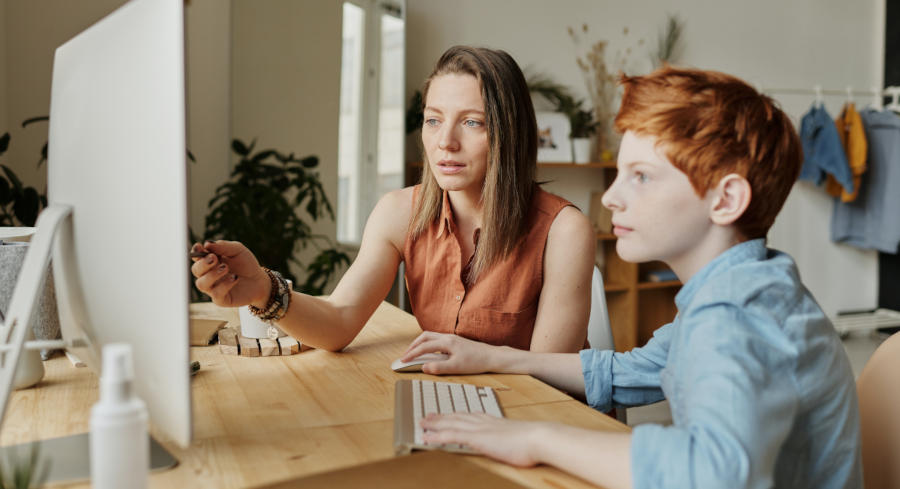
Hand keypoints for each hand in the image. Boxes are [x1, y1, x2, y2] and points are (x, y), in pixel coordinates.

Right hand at [190, 240, 269, 307]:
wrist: (259, 280)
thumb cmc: (246, 264)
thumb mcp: (237, 250)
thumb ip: (223, 246)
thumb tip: (207, 244)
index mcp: (210, 261)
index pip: (197, 257)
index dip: (195, 252)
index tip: (200, 247)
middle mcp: (208, 275)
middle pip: (195, 270)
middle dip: (203, 264)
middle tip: (214, 258)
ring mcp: (213, 288)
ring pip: (201, 284)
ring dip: (212, 275)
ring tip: (226, 268)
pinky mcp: (221, 299)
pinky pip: (216, 294)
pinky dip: (225, 285)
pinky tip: (235, 277)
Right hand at [400, 331, 497, 374]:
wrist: (492, 357)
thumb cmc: (476, 362)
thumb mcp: (456, 367)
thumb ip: (438, 367)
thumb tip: (424, 367)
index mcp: (447, 342)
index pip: (424, 347)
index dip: (411, 354)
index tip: (403, 360)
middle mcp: (448, 337)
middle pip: (424, 336)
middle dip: (413, 345)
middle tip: (406, 355)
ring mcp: (452, 338)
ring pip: (431, 336)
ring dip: (420, 343)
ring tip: (414, 353)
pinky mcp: (455, 341)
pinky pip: (437, 339)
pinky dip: (428, 344)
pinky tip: (430, 352)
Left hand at [421, 413, 545, 466]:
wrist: (538, 438)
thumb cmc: (534, 442)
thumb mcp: (520, 438)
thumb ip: (511, 439)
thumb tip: (513, 444)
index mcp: (494, 421)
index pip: (471, 415)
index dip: (457, 415)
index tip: (449, 414)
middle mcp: (484, 422)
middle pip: (457, 416)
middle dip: (442, 416)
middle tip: (428, 415)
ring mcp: (479, 429)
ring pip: (451, 424)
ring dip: (434, 423)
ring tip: (422, 423)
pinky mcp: (477, 438)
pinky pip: (451, 436)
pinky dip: (436, 436)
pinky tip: (427, 438)